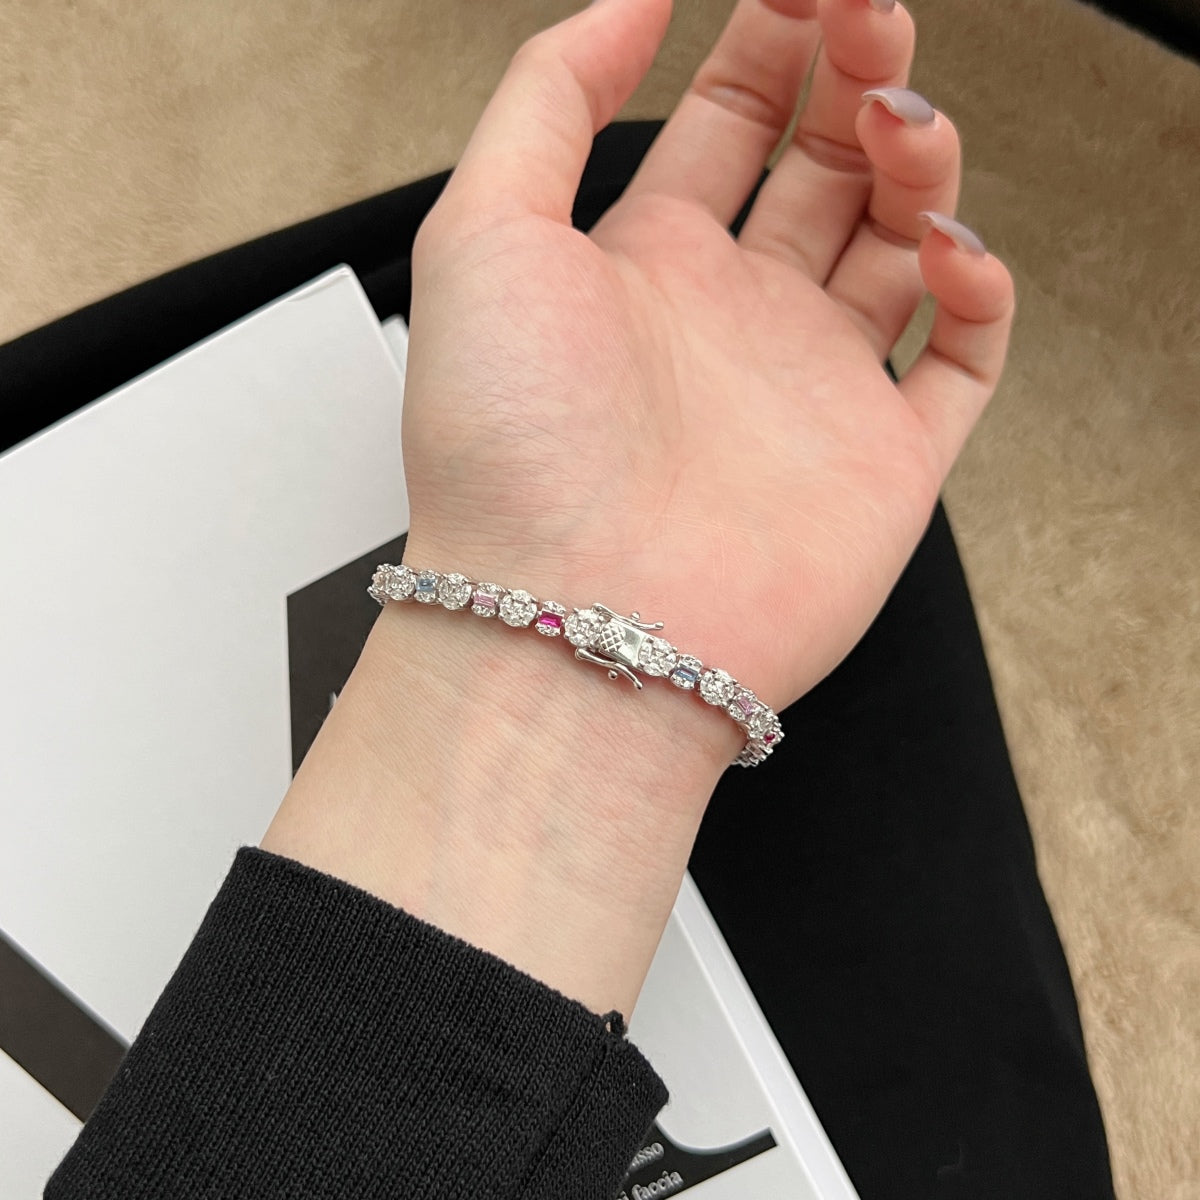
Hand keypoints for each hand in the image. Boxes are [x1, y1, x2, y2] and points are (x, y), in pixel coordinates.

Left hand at [267, 0, 1015, 1016]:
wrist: (571, 623)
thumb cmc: (508, 454)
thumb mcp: (481, 234)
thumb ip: (545, 101)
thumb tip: (623, 2)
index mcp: (644, 270)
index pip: (724, 128)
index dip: (769, 43)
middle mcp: (732, 325)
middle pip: (823, 172)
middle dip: (855, 80)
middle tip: (871, 21)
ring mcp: (811, 392)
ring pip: (900, 248)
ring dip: (919, 166)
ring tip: (902, 126)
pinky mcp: (882, 464)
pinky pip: (962, 362)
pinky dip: (978, 292)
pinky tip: (946, 252)